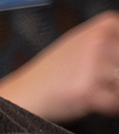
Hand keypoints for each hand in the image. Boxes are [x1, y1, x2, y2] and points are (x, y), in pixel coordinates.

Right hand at [0, 11, 118, 123]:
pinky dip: (110, 108)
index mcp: (106, 25)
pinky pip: (116, 103)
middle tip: (100, 81)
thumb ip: (117, 45)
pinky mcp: (88, 90)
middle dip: (116, 79)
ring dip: (114, 93)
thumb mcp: (89, 45)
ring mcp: (94, 64)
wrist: (24, 93)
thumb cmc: (56, 73)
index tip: (112, 71)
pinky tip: (93, 102)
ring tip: (96, 91)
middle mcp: (101, 40)